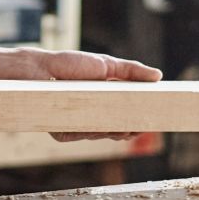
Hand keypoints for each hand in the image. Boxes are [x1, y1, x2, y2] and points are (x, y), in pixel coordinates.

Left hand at [27, 49, 161, 142]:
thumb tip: (158, 76)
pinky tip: (96, 126)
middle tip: (139, 127)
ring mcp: (77, 124)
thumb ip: (131, 71)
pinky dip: (87, 131)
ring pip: (98, 135)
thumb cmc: (71, 64)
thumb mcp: (106, 64)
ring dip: (111, 133)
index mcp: (103, 101)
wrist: (40, 68)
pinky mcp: (62, 131)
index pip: (124, 116)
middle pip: (114, 130)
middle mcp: (91, 115)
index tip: (149, 120)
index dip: (136, 120)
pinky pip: (78, 135)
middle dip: (127, 130)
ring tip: (124, 128)